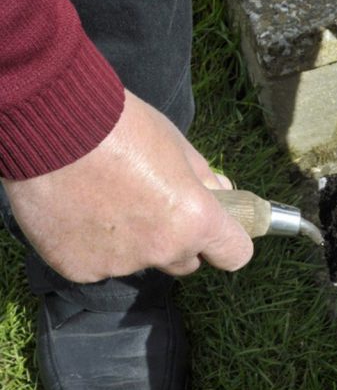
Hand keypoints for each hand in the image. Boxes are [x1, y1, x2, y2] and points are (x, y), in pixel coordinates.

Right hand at [1, 90, 253, 282]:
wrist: (49, 121)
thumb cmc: (120, 125)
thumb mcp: (177, 145)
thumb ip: (204, 179)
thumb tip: (223, 194)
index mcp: (195, 221)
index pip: (234, 255)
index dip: (226, 242)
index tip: (216, 232)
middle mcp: (162, 250)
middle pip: (185, 262)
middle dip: (175, 241)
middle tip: (148, 206)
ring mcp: (120, 264)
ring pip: (137, 262)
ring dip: (129, 241)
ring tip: (101, 199)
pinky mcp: (79, 268)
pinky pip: (95, 264)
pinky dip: (88, 245)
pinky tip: (75, 211)